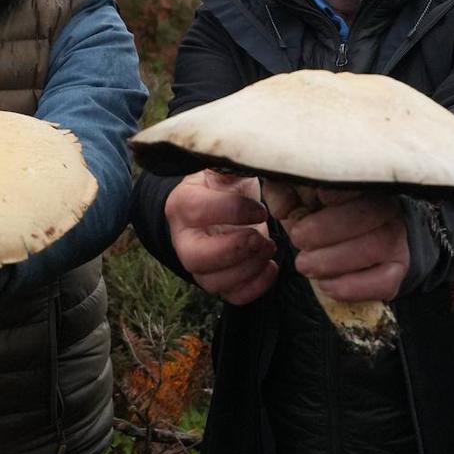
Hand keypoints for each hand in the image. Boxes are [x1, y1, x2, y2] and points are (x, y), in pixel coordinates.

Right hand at [165, 169, 277, 304]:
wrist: (222, 206)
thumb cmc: (225, 185)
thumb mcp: (225, 169)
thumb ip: (231, 166)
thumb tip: (245, 156)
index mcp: (182, 204)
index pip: (196, 210)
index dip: (230, 211)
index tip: (260, 209)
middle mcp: (184, 238)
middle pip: (194, 258)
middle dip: (233, 250)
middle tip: (262, 238)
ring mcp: (200, 265)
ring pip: (214, 282)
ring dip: (248, 269)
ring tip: (269, 247)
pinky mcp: (218, 281)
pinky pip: (233, 296)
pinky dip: (255, 287)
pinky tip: (271, 267)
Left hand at [262, 181, 408, 302]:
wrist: (345, 242)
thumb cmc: (315, 212)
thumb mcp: (294, 196)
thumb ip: (283, 192)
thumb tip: (283, 209)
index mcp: (361, 182)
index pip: (359, 180)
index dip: (342, 189)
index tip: (319, 197)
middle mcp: (386, 206)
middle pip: (368, 213)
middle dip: (326, 230)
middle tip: (298, 240)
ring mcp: (396, 238)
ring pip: (376, 246)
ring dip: (334, 260)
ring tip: (305, 264)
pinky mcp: (397, 269)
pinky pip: (385, 281)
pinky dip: (353, 287)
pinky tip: (326, 285)